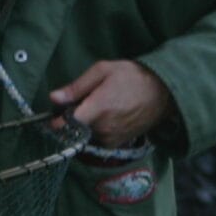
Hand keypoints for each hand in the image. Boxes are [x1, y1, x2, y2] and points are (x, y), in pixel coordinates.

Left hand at [50, 60, 169, 146]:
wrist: (163, 93)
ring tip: (101, 106)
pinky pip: (97, 139)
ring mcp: (110, 138)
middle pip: (75, 127)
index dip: (56, 122)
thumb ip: (77, 87)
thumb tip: (54, 98)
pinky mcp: (116, 144)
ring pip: (85, 133)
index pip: (67, 124)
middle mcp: (103, 128)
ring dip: (86, 123)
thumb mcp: (103, 71)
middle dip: (74, 116)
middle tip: (85, 100)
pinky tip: (108, 116)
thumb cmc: (132, 77)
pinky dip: (97, 130)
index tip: (52, 118)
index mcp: (98, 108)